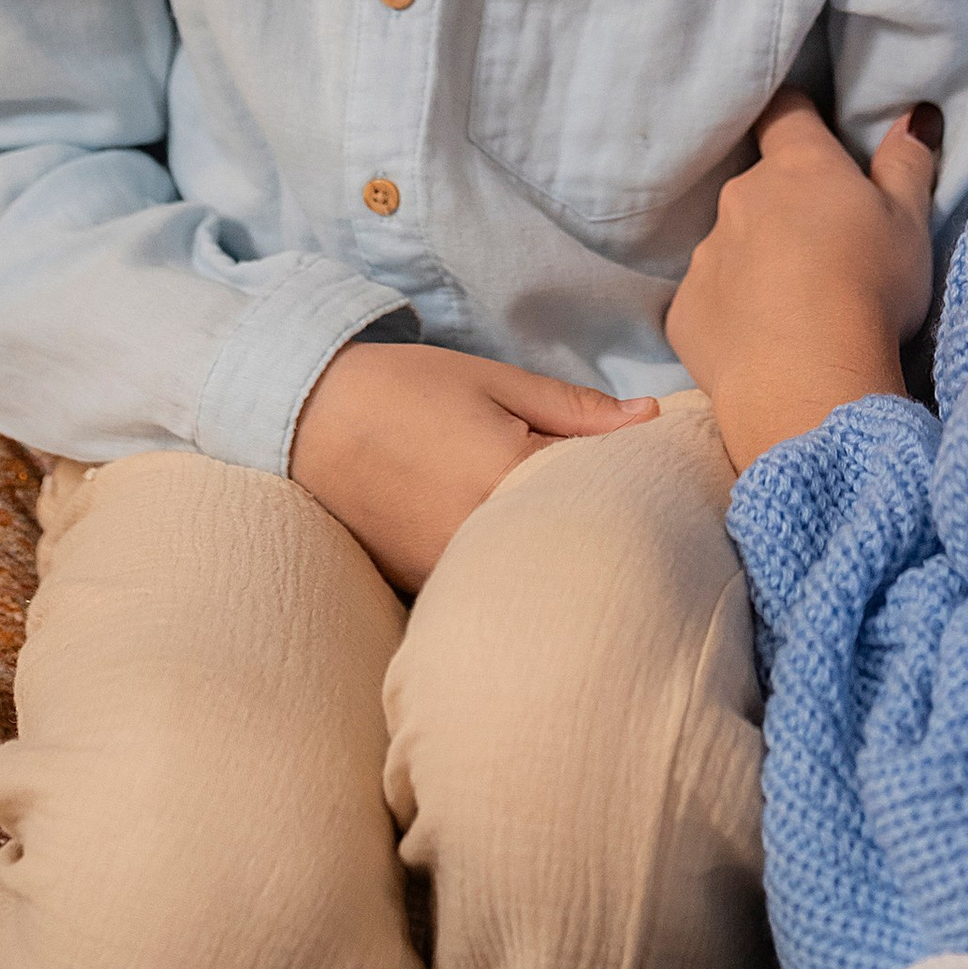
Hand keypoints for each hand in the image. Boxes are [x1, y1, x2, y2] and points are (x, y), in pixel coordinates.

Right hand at [288, 339, 655, 593]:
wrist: (309, 418)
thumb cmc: (407, 388)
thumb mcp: (496, 382)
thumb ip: (576, 409)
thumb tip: (650, 418)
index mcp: (507, 478)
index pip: (601, 494)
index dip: (634, 485)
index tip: (658, 477)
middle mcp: (479, 537)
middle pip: (568, 544)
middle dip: (598, 527)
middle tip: (626, 510)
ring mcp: (445, 570)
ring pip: (528, 573)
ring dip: (552, 554)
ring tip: (569, 531)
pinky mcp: (419, 586)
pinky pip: (483, 585)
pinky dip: (508, 570)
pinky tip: (515, 549)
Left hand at [668, 92, 941, 472]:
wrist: (808, 381)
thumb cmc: (872, 289)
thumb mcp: (911, 223)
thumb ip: (907, 162)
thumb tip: (912, 115)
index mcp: (798, 166)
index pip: (786, 113)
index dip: (798, 120)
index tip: (814, 138)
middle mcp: (741, 197)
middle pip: (760, 185)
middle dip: (784, 205)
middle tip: (823, 248)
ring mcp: (706, 254)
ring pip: (731, 243)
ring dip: (756, 260)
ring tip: (792, 307)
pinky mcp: (685, 312)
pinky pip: (709, 300)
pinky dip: (730, 312)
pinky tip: (760, 342)